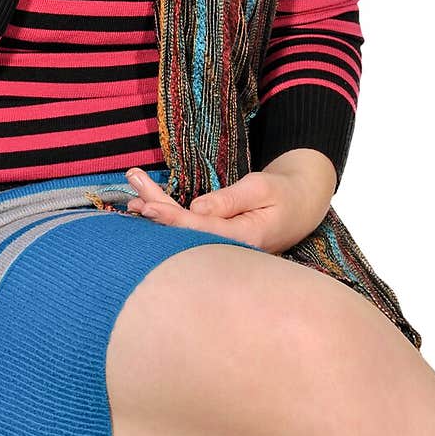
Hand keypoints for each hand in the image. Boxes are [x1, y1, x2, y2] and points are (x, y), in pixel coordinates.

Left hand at [124, 166, 330, 254]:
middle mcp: (228, 248)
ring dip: (157, 208)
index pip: (200, 230)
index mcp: (244, 239)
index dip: (172, 219)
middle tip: (132, 186)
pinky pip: (189, 227)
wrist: (302, 204)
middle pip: (184, 230)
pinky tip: (146, 206)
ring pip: (183, 228)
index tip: (148, 206)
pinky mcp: (217, 238)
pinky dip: (168, 214)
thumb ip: (230, 199)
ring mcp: (222, 246)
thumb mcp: (262, 189)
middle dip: (156, 208)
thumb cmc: (285, 194)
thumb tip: (197, 208)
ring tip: (132, 192)